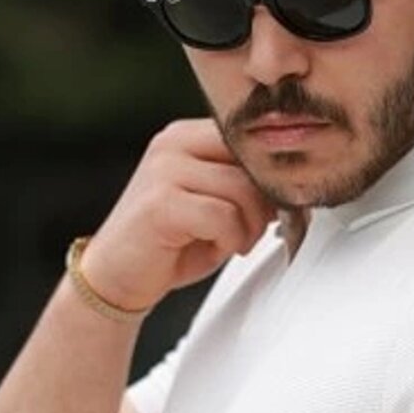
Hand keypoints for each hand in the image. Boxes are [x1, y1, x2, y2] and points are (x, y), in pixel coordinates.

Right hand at [79, 118, 276, 311]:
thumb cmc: (169, 244)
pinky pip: (223, 216)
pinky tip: (217, 249)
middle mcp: (173, 143)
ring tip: (233, 242)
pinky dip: (230, 240)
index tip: (280, 206)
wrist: (116, 277)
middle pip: (251, 161)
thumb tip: (297, 184)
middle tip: (256, 231)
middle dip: (265, 203)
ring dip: (249, 226)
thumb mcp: (214, 206)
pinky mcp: (162, 202)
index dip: (273, 175)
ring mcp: (164, 170)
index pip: (251, 138)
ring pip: (241, 190)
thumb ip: (245, 186)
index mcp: (187, 136)